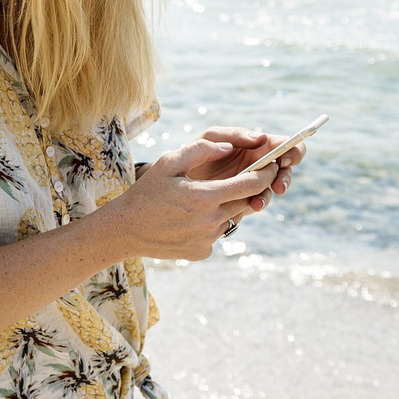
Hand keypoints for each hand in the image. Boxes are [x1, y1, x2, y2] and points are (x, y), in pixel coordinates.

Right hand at [113, 139, 280, 260]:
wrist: (126, 229)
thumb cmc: (146, 192)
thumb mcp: (168, 162)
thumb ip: (200, 150)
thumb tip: (230, 147)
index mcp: (205, 196)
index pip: (251, 183)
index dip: (266, 172)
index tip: (273, 163)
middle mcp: (211, 220)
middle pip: (247, 202)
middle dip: (250, 188)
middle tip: (241, 178)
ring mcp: (208, 239)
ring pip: (232, 218)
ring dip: (227, 206)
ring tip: (202, 199)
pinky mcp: (202, 251)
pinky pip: (217, 233)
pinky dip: (211, 223)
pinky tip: (189, 219)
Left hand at [188, 127, 306, 213]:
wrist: (176, 177)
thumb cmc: (196, 150)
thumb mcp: (212, 137)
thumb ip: (235, 135)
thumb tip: (260, 138)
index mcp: (257, 145)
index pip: (284, 145)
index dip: (292, 150)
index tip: (285, 159)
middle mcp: (260, 164)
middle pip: (285, 169)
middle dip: (285, 177)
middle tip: (278, 185)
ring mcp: (254, 182)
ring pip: (273, 189)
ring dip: (270, 194)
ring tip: (257, 201)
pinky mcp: (245, 199)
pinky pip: (258, 201)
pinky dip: (257, 203)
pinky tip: (250, 205)